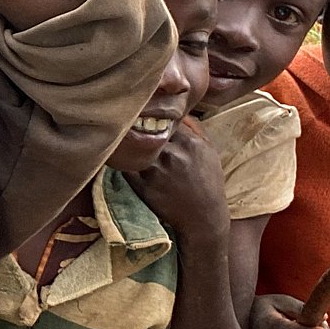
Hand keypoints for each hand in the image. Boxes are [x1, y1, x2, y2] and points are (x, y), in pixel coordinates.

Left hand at [125, 119, 228, 239]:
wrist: (203, 217)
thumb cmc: (207, 182)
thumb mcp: (209, 152)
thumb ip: (196, 129)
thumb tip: (182, 111)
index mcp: (189, 143)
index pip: (166, 118)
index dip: (155, 116)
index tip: (148, 115)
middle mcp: (173, 155)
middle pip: (147, 129)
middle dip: (139, 125)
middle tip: (128, 121)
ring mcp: (157, 171)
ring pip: (134, 147)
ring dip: (127, 142)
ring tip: (120, 137)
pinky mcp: (144, 186)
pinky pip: (126, 167)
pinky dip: (122, 160)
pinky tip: (121, 157)